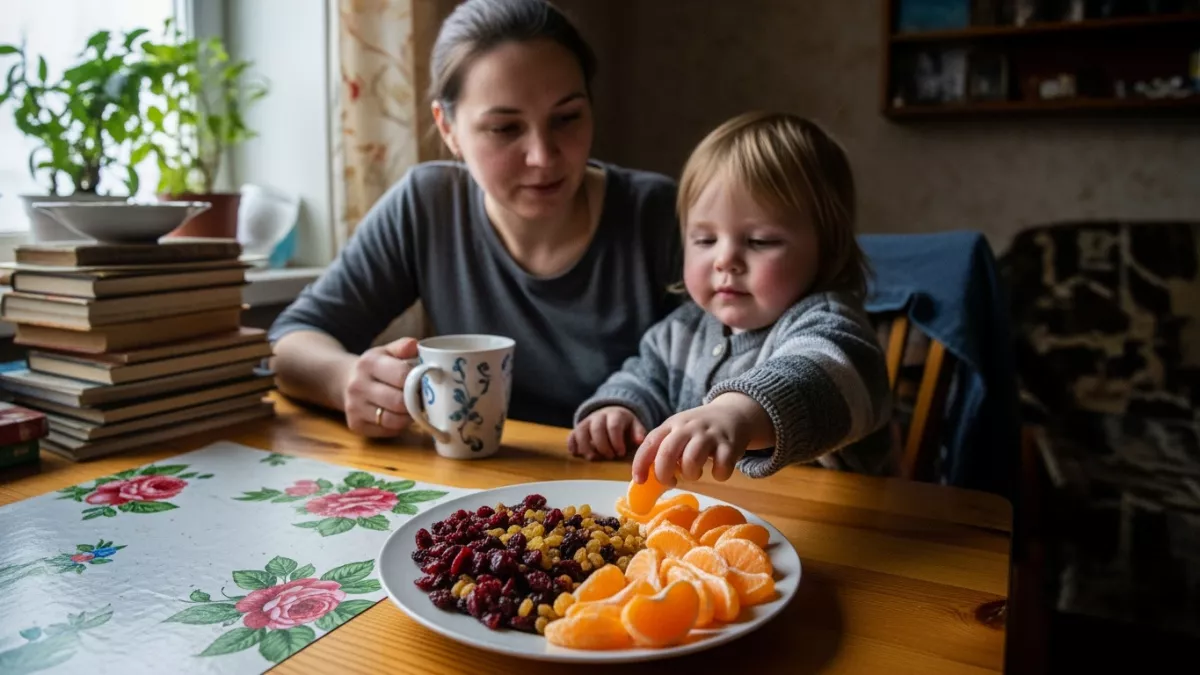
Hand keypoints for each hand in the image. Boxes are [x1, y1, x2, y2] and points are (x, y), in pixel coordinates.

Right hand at [342, 337, 418, 436]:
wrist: (344, 381)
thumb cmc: (376, 367)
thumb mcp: (387, 351)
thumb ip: (403, 347)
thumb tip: (415, 345)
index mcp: (369, 363)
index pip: (402, 375)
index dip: (421, 381)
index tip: (429, 383)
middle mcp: (358, 386)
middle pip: (399, 402)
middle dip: (416, 402)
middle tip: (424, 399)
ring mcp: (354, 407)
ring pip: (394, 420)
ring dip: (409, 417)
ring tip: (414, 408)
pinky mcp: (356, 425)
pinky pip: (387, 431)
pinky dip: (398, 426)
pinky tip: (399, 416)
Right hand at [567, 406, 646, 460]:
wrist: (613, 414)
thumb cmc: (625, 426)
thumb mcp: (635, 426)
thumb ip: (638, 432)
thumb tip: (639, 441)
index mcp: (615, 415)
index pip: (614, 426)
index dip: (616, 441)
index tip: (620, 453)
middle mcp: (599, 416)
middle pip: (596, 428)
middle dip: (602, 445)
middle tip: (609, 457)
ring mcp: (587, 421)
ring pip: (581, 431)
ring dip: (585, 446)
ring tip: (593, 458)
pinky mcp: (578, 428)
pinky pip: (571, 435)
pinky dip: (572, 444)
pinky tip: (576, 454)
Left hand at [632, 394, 769, 485]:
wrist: (734, 413)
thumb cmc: (700, 430)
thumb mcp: (679, 430)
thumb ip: (664, 449)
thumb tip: (649, 477)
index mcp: (672, 425)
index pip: (650, 443)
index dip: (640, 463)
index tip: (639, 481)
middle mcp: (688, 427)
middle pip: (667, 452)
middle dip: (663, 474)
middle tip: (670, 482)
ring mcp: (709, 435)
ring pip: (692, 460)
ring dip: (691, 474)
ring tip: (695, 473)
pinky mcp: (730, 445)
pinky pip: (721, 467)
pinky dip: (719, 474)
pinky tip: (718, 470)